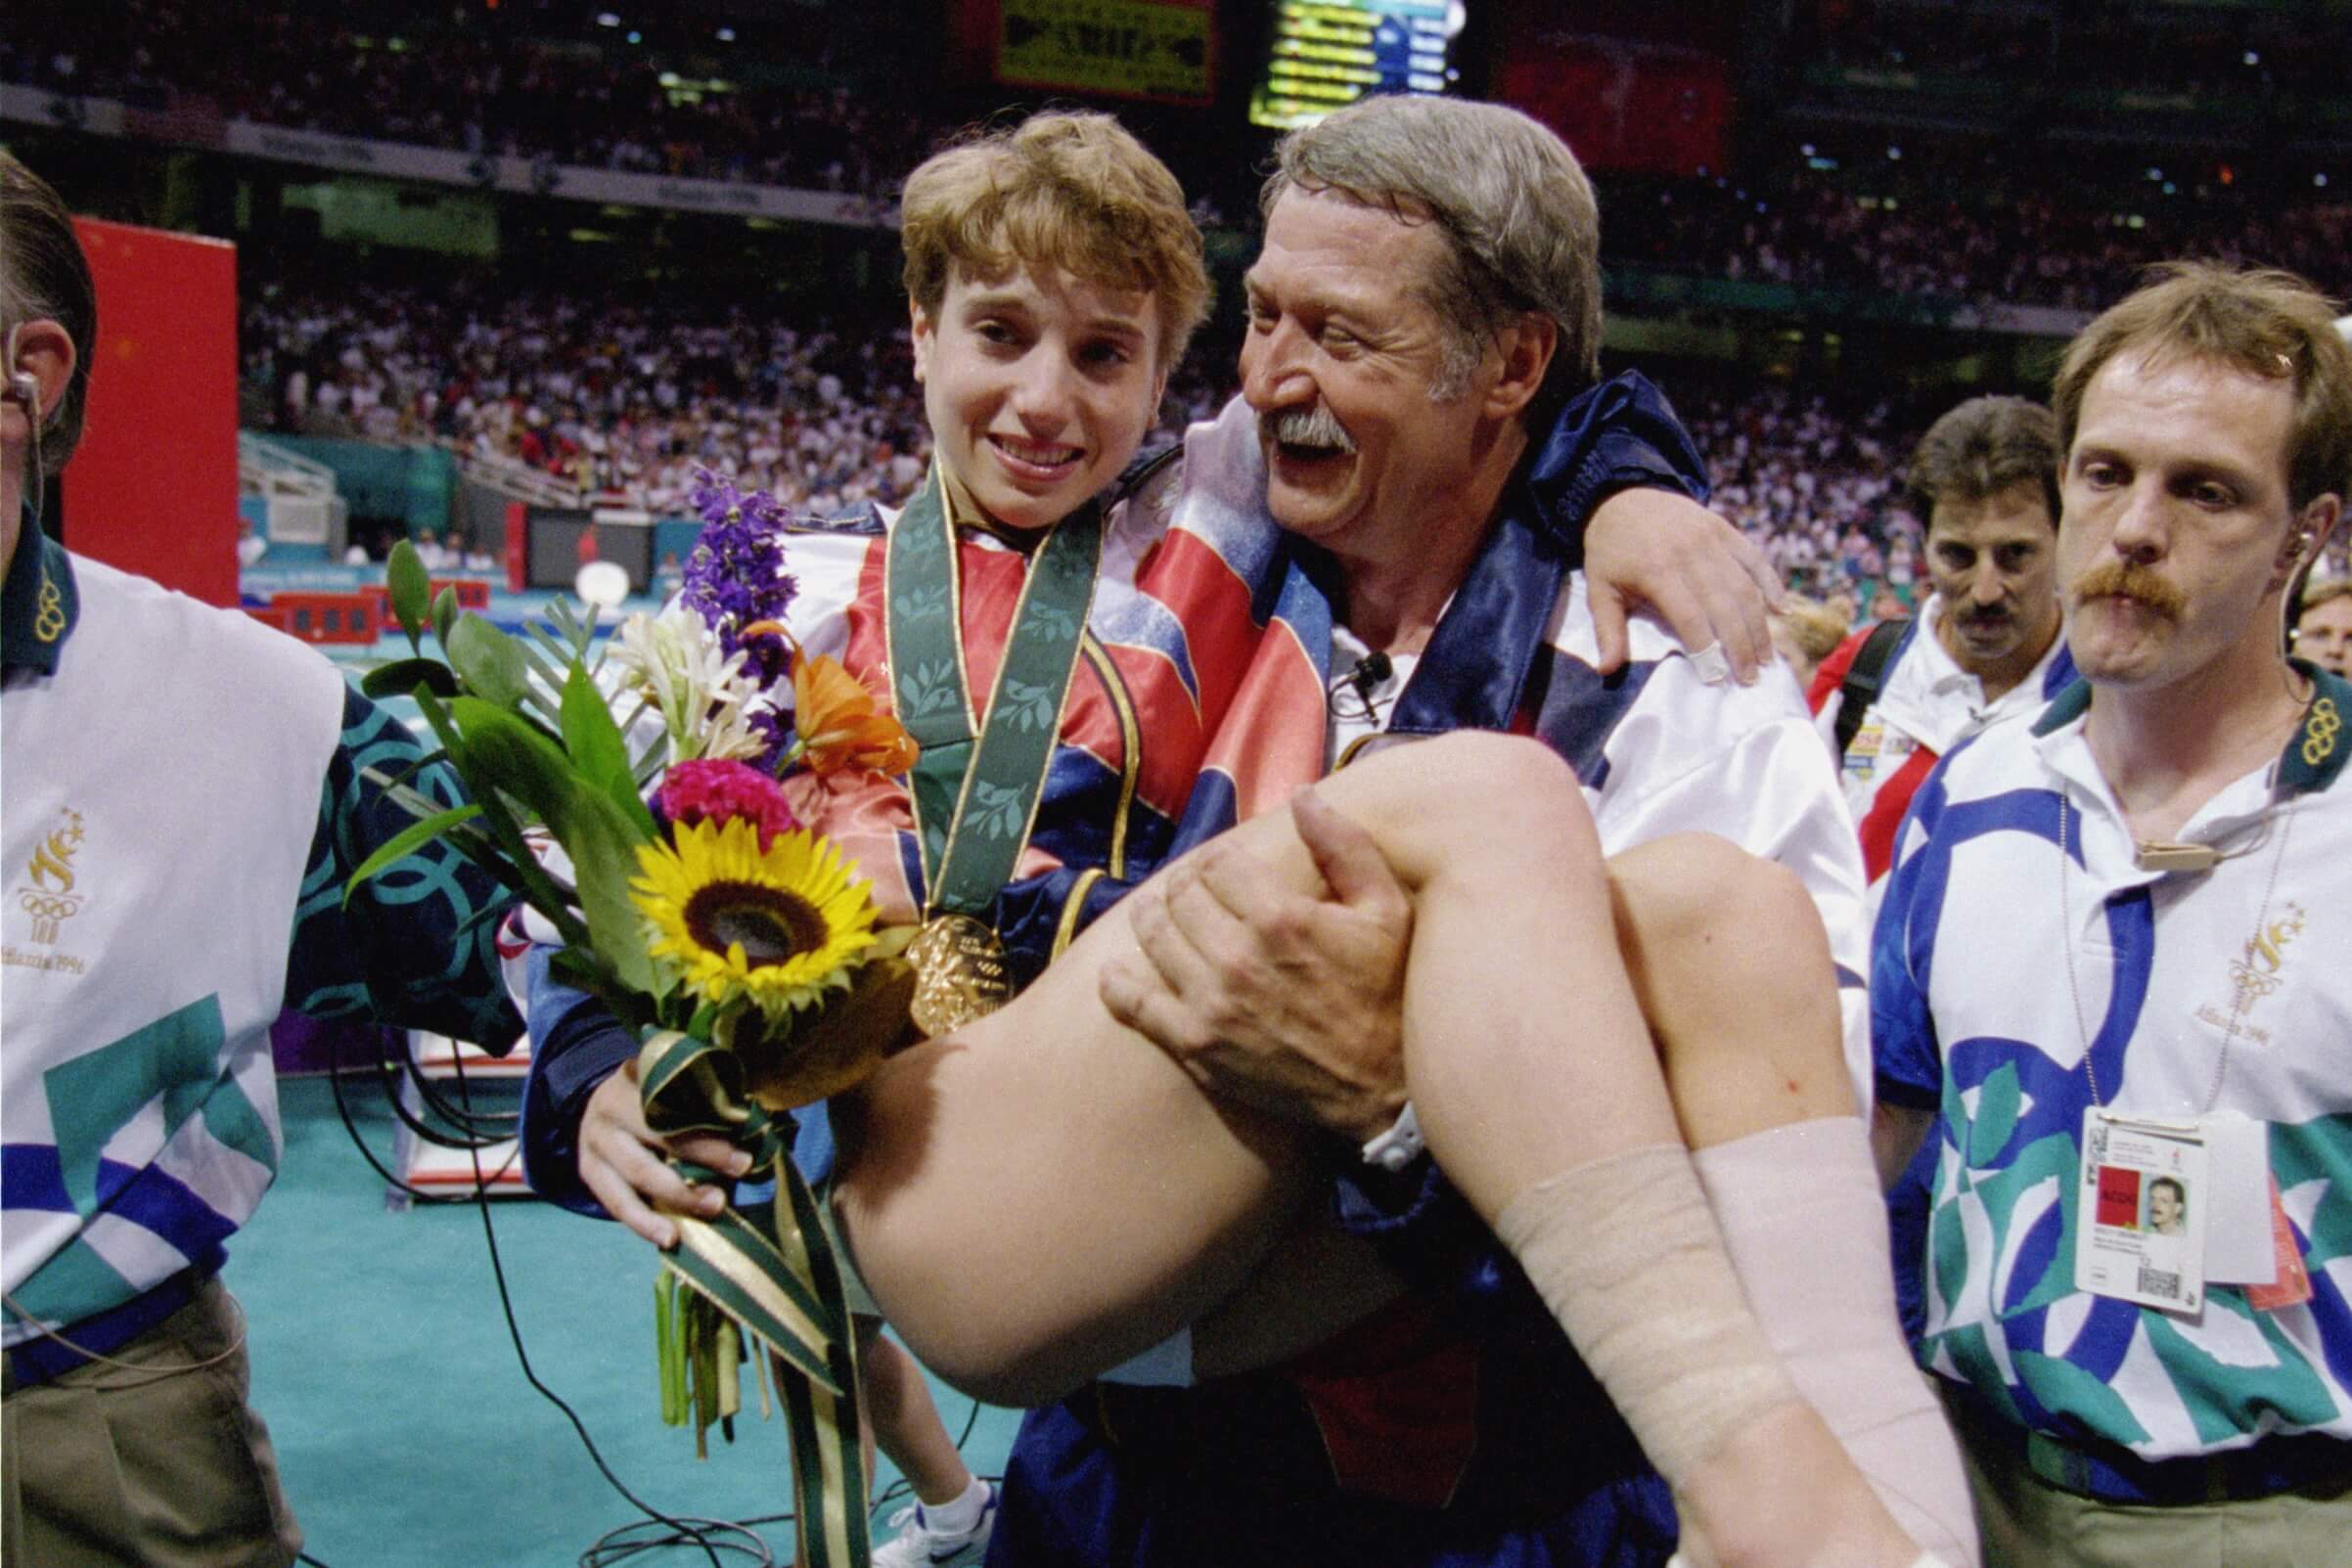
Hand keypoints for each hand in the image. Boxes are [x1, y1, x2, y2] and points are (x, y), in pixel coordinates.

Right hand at [578, 1058, 750, 1247]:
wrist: (599, 1109)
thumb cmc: (654, 1099)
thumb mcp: (672, 1084)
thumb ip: (704, 1095)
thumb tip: (756, 1121)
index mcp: (636, 1076)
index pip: (676, 1096)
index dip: (711, 1115)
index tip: (745, 1140)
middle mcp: (610, 1105)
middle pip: (659, 1134)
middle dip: (703, 1154)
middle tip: (742, 1169)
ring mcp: (594, 1140)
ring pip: (637, 1173)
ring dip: (678, 1195)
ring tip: (714, 1209)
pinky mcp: (589, 1172)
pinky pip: (618, 1203)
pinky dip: (645, 1223)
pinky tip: (670, 1238)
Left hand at [1099, 789, 1410, 1142]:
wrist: (1381, 1090)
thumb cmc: (1388, 994)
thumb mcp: (1388, 912)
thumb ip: (1344, 847)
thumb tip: (1302, 796)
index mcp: (1280, 917)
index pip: (1217, 862)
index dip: (1219, 860)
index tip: (1225, 869)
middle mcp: (1237, 956)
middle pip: (1181, 896)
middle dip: (1187, 886)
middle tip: (1194, 892)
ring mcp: (1210, 1002)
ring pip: (1153, 938)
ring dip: (1152, 920)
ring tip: (1158, 917)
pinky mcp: (1194, 1044)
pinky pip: (1134, 1002)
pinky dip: (1118, 982)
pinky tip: (1115, 971)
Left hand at [1583, 487, 1781, 682]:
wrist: (1623, 494)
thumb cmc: (1611, 550)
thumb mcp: (1599, 589)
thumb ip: (1607, 630)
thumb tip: (1607, 670)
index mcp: (1657, 571)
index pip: (1690, 618)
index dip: (1706, 650)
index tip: (1716, 678)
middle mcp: (1689, 554)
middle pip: (1725, 607)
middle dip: (1741, 647)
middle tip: (1750, 678)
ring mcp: (1711, 539)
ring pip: (1744, 587)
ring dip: (1759, 625)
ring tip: (1765, 657)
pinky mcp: (1725, 529)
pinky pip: (1755, 558)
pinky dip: (1772, 584)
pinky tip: (1782, 611)